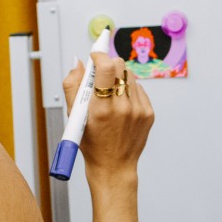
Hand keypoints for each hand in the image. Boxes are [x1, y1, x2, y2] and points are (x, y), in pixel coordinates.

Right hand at [62, 53, 154, 180]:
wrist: (114, 166)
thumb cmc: (91, 144)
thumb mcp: (74, 116)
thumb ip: (73, 86)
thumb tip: (79, 62)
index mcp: (101, 109)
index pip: (106, 68)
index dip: (99, 56)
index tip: (95, 55)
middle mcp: (123, 108)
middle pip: (120, 66)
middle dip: (109, 65)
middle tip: (101, 74)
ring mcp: (138, 111)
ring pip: (130, 75)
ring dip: (119, 77)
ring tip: (110, 93)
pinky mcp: (148, 113)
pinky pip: (139, 89)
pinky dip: (129, 90)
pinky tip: (121, 104)